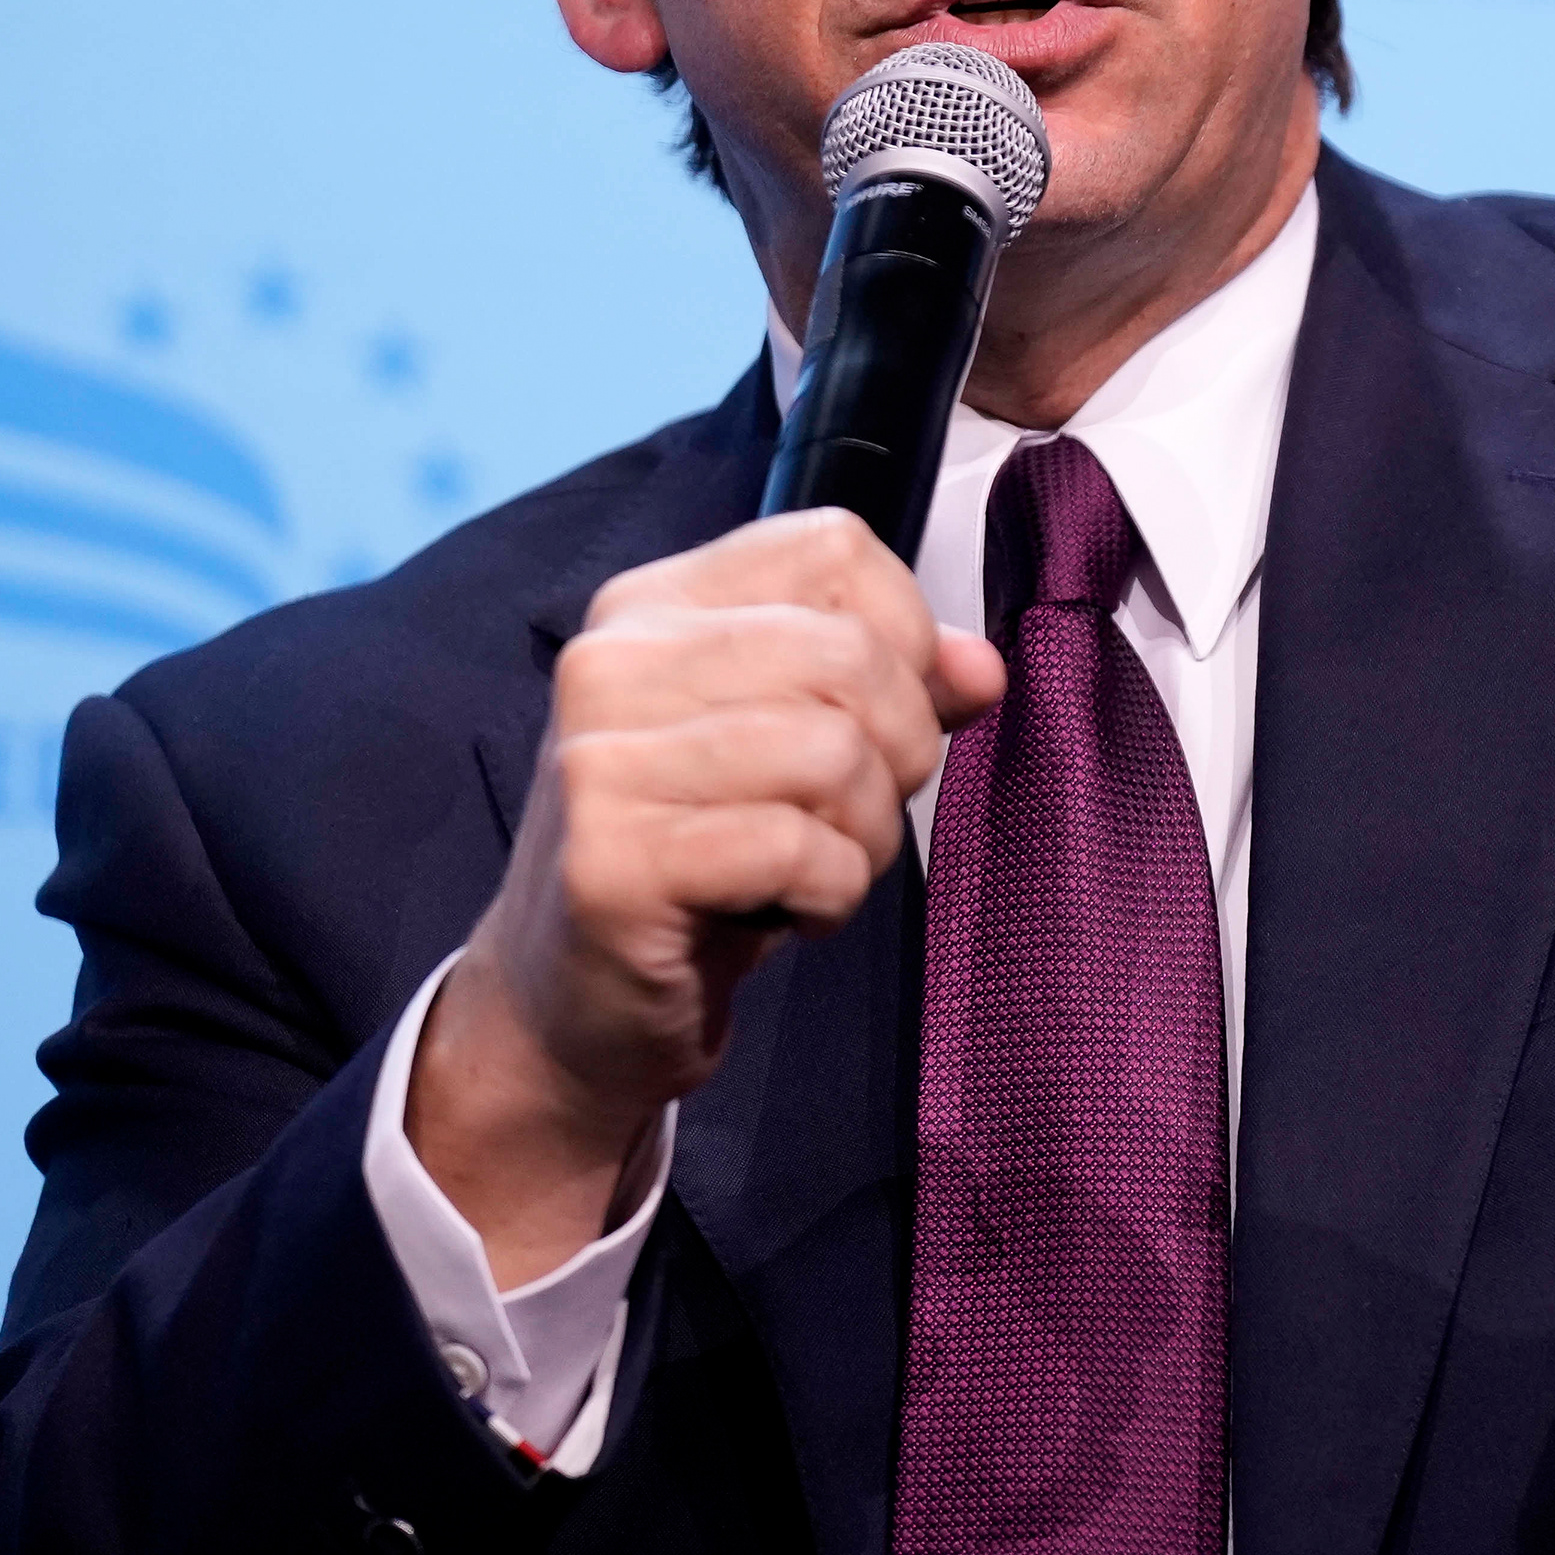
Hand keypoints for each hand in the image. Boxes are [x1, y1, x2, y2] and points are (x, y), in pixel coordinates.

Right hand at [409, 508, 1005, 1285]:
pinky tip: (785, 913)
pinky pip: (798, 847)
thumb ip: (896, 687)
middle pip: (851, 654)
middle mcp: (611, 660)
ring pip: (834, 751)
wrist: (572, 1007)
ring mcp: (599, 760)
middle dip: (900, 752)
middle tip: (855, 817)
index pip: (832, 547)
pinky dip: (830, 892)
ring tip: (817, 868)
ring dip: (866, 834)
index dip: (904, 633)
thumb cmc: (703, 862)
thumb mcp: (796, 747)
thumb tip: (982, 668)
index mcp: (653, 604)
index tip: (880, 715)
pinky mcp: (611, 861)